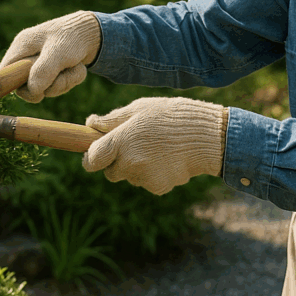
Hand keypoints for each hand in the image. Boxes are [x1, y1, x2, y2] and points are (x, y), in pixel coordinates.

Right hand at [0, 11, 101, 102]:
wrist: (94, 32)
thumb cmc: (72, 37)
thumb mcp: (58, 53)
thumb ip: (43, 72)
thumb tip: (32, 91)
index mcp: (22, 46)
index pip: (5, 72)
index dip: (15, 84)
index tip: (35, 89)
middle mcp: (28, 56)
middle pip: (27, 86)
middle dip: (50, 84)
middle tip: (63, 72)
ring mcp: (40, 65)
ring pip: (46, 89)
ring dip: (65, 81)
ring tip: (74, 66)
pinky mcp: (53, 72)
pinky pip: (58, 86)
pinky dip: (71, 79)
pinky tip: (77, 67)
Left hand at [82, 97, 227, 194]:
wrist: (206, 136)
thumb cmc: (171, 116)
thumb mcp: (139, 108)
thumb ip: (112, 119)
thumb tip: (90, 123)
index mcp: (120, 141)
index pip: (92, 160)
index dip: (92, 157)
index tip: (96, 153)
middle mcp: (129, 163)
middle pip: (110, 172)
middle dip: (117, 162)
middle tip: (135, 145)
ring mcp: (143, 178)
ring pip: (130, 177)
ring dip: (136, 167)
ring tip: (158, 147)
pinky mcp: (158, 187)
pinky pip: (147, 182)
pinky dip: (153, 173)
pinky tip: (168, 158)